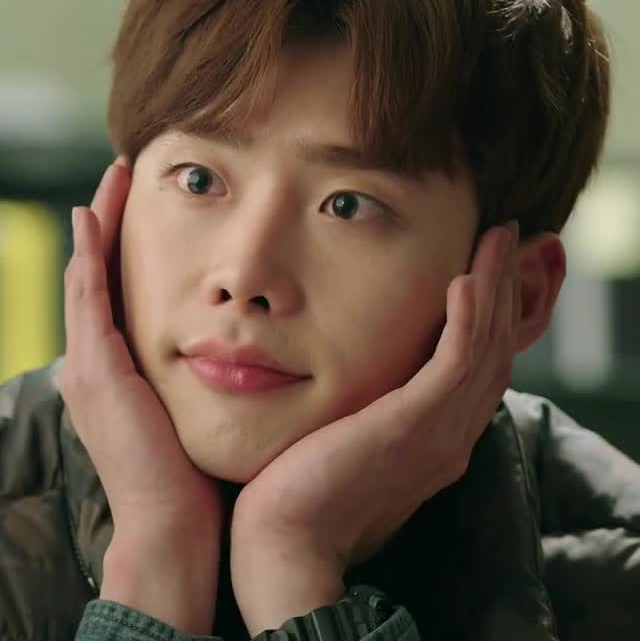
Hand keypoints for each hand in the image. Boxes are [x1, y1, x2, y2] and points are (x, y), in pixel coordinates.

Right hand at [61, 158, 222, 633]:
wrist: (169, 531)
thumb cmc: (191, 486)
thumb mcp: (192, 421)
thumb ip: (199, 387)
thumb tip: (238, 361)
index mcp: (114, 375)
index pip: (114, 295)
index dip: (123, 247)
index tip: (142, 205)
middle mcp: (90, 364)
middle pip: (94, 274)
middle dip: (107, 221)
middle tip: (122, 170)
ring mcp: (86, 366)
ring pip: (86, 275)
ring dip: (98, 223)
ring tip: (113, 175)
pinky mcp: (95, 370)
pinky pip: (88, 297)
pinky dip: (88, 254)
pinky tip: (95, 215)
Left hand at [230, 221, 522, 634]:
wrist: (283, 546)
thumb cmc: (290, 502)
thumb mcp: (332, 450)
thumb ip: (348, 422)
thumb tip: (328, 395)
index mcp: (431, 445)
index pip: (472, 373)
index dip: (484, 321)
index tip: (478, 273)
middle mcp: (447, 439)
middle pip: (493, 353)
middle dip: (501, 293)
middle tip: (501, 240)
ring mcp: (437, 435)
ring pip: (485, 348)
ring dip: (493, 289)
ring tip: (495, 240)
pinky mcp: (414, 426)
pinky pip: (456, 361)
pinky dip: (466, 318)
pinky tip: (462, 279)